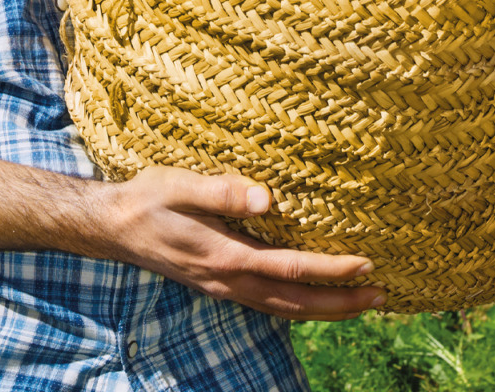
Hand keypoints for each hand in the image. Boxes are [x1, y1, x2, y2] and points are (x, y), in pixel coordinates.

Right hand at [96, 166, 381, 320]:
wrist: (112, 227)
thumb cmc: (146, 199)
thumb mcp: (179, 184)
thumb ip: (223, 191)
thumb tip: (269, 199)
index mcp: (224, 255)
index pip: (291, 267)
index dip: (331, 269)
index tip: (366, 264)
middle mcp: (228, 280)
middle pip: (295, 300)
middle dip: (341, 302)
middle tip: (382, 296)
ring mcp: (223, 288)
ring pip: (284, 308)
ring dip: (325, 310)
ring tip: (362, 305)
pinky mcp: (219, 286)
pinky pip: (269, 304)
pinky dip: (299, 307)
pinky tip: (313, 300)